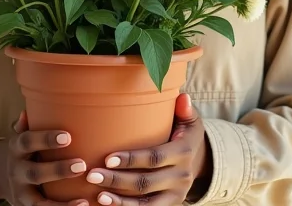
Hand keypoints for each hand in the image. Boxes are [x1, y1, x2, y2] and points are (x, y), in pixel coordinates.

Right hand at [0, 112, 88, 205]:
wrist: (5, 178)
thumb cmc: (26, 150)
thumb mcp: (22, 135)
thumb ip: (25, 125)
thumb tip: (26, 112)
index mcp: (16, 149)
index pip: (27, 142)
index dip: (45, 139)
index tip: (67, 137)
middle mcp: (16, 172)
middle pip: (35, 173)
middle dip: (58, 170)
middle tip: (81, 165)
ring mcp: (21, 194)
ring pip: (38, 204)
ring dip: (60, 205)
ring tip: (83, 202)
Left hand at [85, 94, 210, 205]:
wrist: (199, 163)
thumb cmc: (185, 134)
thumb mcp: (189, 121)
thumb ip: (184, 110)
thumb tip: (182, 97)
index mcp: (183, 152)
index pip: (154, 157)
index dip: (132, 159)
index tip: (108, 157)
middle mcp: (180, 177)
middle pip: (145, 183)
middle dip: (117, 180)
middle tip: (92, 175)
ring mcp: (175, 195)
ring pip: (145, 203)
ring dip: (120, 201)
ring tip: (98, 195)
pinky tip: (108, 205)